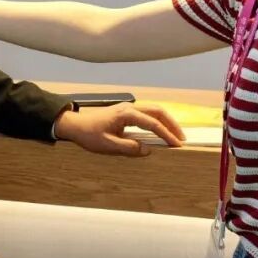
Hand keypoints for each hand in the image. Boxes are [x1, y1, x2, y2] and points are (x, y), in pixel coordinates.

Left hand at [55, 102, 184, 156]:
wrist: (76, 125)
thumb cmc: (89, 135)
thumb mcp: (108, 145)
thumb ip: (128, 148)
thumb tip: (147, 150)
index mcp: (126, 114)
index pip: (152, 123)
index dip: (166, 134)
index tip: (177, 145)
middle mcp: (130, 107)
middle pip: (157, 111)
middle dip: (172, 123)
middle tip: (182, 138)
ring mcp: (128, 107)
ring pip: (154, 109)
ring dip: (166, 120)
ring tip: (175, 134)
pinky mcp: (126, 111)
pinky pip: (147, 112)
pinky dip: (158, 119)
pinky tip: (162, 129)